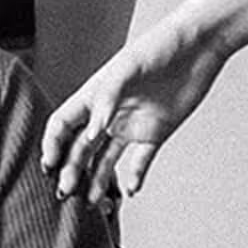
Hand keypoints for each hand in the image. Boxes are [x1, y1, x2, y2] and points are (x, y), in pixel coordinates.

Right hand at [40, 15, 228, 204]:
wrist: (200, 45)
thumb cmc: (159, 47)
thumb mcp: (128, 69)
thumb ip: (106, 99)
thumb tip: (91, 132)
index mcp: (95, 95)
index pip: (62, 124)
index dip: (52, 144)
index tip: (48, 165)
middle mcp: (109, 114)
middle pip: (80, 148)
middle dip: (70, 171)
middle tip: (65, 193)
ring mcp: (131, 125)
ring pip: (105, 160)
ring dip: (96, 180)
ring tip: (91, 202)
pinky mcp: (155, 133)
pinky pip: (140, 161)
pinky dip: (133, 177)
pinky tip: (129, 191)